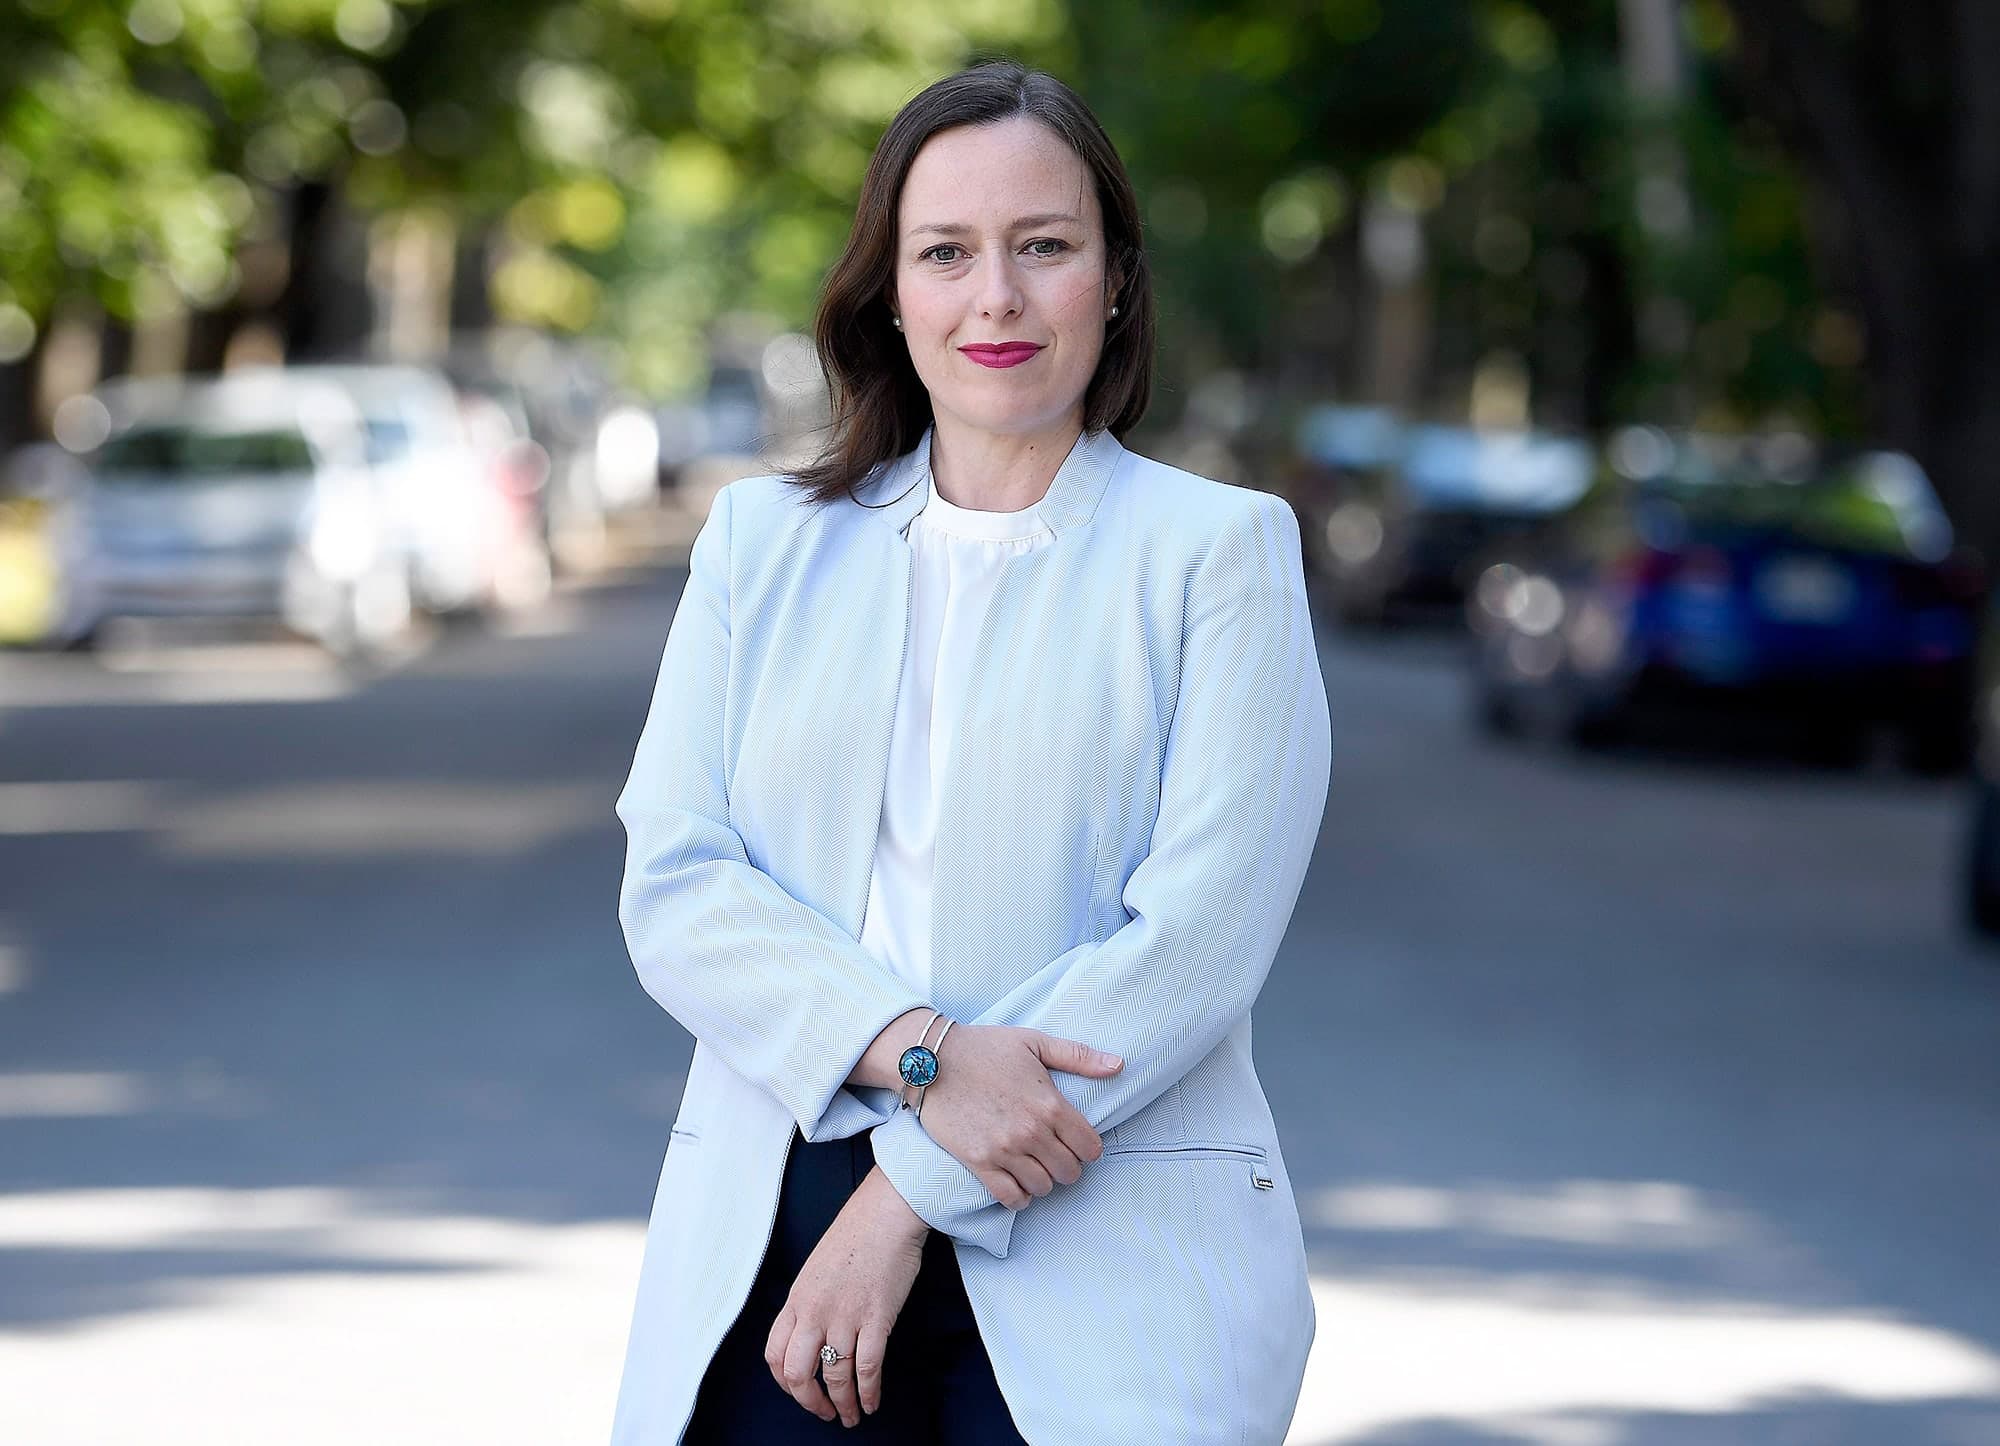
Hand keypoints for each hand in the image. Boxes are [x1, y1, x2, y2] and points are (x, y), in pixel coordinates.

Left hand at [766, 1166, 927, 1426]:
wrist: (886, 1213)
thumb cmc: (856, 1233)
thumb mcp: (817, 1268)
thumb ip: (810, 1301)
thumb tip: (813, 1331)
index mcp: (797, 1299)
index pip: (774, 1355)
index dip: (784, 1382)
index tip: (799, 1391)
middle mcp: (814, 1312)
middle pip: (798, 1374)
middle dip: (810, 1402)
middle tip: (824, 1412)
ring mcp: (844, 1317)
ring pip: (835, 1378)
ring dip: (843, 1405)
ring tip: (852, 1416)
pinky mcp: (876, 1319)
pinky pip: (867, 1368)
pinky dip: (869, 1392)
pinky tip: (872, 1402)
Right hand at [916, 1024, 1122, 1209]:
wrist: (932, 1061)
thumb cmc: (985, 1047)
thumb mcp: (1035, 1042)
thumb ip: (1078, 1056)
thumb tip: (1118, 1065)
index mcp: (1050, 1104)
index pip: (1090, 1147)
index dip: (1088, 1148)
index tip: (1077, 1142)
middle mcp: (1031, 1132)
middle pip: (1069, 1172)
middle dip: (1068, 1166)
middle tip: (1056, 1155)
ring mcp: (1005, 1150)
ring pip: (1043, 1187)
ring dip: (1044, 1180)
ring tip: (1036, 1167)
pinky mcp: (979, 1162)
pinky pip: (1010, 1197)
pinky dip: (1019, 1197)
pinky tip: (1017, 1184)